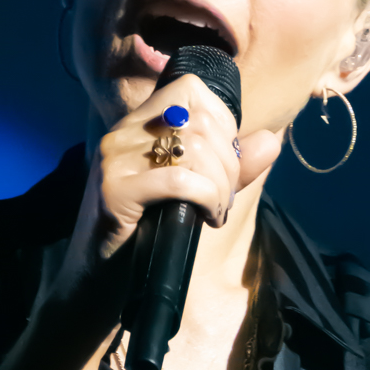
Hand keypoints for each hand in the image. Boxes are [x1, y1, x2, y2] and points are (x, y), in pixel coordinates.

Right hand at [56, 76, 280, 315]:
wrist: (98, 279)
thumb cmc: (148, 234)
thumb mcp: (195, 194)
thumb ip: (232, 167)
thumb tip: (271, 140)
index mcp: (139, 125)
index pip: (191, 90)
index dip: (224, 122)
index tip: (227, 162)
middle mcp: (123, 134)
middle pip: (201, 122)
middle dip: (229, 164)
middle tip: (224, 198)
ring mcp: (115, 159)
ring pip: (195, 149)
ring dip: (221, 186)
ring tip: (216, 212)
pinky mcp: (114, 190)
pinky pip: (181, 181)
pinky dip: (207, 200)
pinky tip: (207, 219)